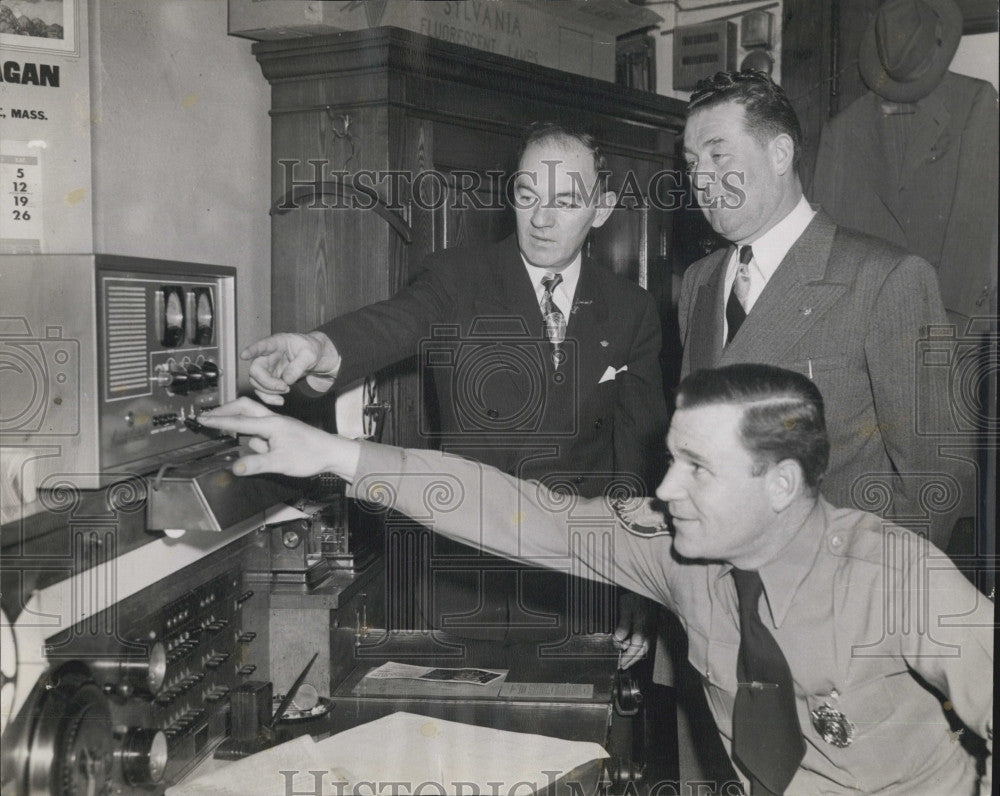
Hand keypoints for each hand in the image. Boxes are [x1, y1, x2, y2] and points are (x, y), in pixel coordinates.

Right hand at [198, 398, 360, 478]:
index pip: (239, 421)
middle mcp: (273, 420)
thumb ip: (257, 464)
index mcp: (271, 424)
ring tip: (232, 432)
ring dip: (241, 424)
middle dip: (226, 410)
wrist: (332, 452)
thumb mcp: (281, 462)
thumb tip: (235, 467)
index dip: (218, 421)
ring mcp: (278, 425)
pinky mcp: (282, 431)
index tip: (202, 419)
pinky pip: (262, 429)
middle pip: (244, 407)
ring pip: (253, 418)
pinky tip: (259, 448)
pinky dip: (254, 435)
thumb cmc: (311, 455)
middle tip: (209, 417)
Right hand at [241, 332, 340, 405]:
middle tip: (285, 387)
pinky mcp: (269, 379)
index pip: (262, 345)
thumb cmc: (310, 350)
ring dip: (269, 391)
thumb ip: (299, 365)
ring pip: (256, 382)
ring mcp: (267, 368)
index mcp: (277, 343)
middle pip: (255, 369)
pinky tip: (280, 400)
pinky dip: (269, 398)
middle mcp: (267, 355)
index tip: (244, 355)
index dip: (252, 350)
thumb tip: (286, 380)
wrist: (313, 356)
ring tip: (287, 390)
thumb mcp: (310, 355)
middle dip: (267, 382)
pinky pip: (262, 390)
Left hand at [613, 591, 654, 668]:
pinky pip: (645, 642)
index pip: (636, 646)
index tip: (621, 663)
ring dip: (635, 656)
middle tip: (623, 667)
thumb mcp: (626, 607)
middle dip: (632, 660)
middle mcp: (648, 630)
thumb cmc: (634, 596)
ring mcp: (649, 629)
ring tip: (626, 661)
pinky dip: (639, 649)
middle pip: (641, 650)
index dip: (628, 656)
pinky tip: (632, 650)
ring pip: (644, 647)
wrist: (644, 588)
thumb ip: (623, 623)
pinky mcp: (649, 627)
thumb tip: (619, 639)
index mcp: (642, 626)